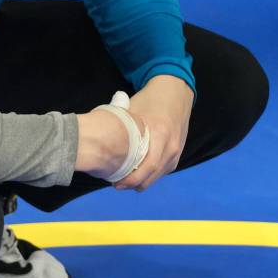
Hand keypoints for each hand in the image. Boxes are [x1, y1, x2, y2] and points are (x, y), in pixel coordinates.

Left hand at [112, 75, 193, 192]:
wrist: (175, 92)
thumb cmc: (150, 100)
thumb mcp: (133, 110)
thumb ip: (122, 129)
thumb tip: (100, 143)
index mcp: (160, 135)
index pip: (147, 167)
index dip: (131, 179)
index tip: (115, 183)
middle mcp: (171, 146)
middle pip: (152, 176)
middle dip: (134, 184)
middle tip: (117, 185)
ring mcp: (176, 151)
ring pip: (158, 176)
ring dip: (142, 181)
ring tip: (125, 181)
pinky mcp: (177, 154)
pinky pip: (163, 170)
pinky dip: (150, 175)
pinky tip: (138, 174)